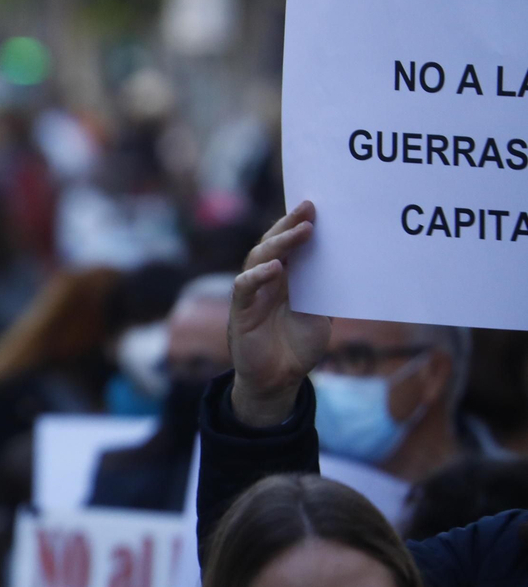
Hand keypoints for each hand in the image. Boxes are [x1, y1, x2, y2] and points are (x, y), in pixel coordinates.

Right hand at [229, 201, 332, 425]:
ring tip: (301, 232)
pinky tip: (274, 268)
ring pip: (258, 259)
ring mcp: (252, 294)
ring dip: (279, 244)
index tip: (316, 206)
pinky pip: (245, 288)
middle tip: (308, 208)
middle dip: (289, 225)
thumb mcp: (320, 313)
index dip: (297, 224)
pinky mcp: (241, 312)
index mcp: (285, 278)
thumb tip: (344, 261)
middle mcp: (266, 280)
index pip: (288, 244)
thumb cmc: (297, 345)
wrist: (280, 381)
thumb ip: (323, 289)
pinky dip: (257, 276)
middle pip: (272, 244)